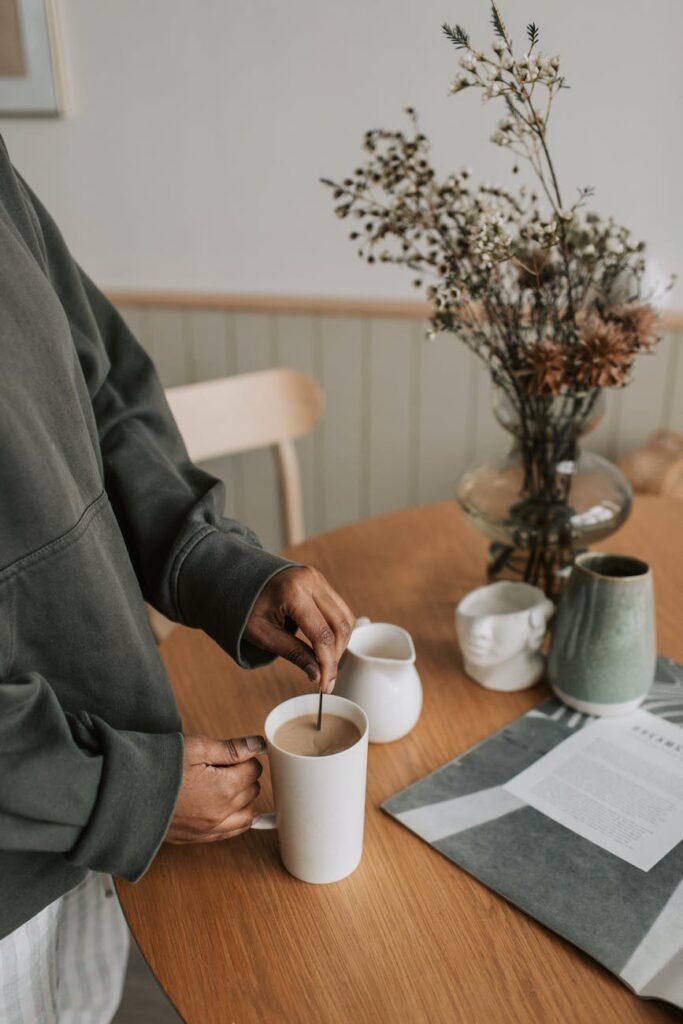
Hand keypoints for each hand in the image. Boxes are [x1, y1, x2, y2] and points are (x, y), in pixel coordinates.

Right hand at [165, 735, 263, 843]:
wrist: (124, 792)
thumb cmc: (158, 766)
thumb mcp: (196, 748)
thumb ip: (231, 749)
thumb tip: (258, 745)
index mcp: (224, 788)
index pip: (253, 770)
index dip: (245, 757)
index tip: (230, 753)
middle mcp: (220, 814)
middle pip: (251, 791)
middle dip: (243, 776)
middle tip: (222, 765)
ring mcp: (208, 829)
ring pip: (246, 816)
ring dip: (243, 799)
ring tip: (225, 784)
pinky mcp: (195, 838)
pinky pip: (229, 833)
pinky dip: (235, 820)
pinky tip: (227, 809)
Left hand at [243, 566, 353, 692]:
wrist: (238, 579)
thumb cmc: (245, 607)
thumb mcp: (263, 634)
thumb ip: (293, 653)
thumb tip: (318, 676)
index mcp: (293, 592)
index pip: (322, 635)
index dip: (327, 664)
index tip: (324, 686)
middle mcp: (311, 580)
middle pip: (340, 626)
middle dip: (336, 656)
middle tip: (326, 678)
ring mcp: (318, 578)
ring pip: (345, 617)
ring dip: (340, 644)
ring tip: (325, 662)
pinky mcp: (321, 581)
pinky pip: (340, 609)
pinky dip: (337, 630)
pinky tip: (326, 645)